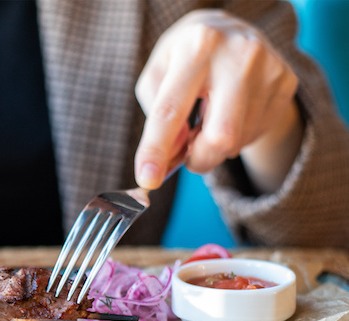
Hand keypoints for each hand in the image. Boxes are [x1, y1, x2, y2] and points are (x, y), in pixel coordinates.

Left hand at [134, 9, 301, 192]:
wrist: (229, 28)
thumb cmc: (183, 57)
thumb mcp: (157, 75)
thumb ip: (157, 116)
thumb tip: (173, 155)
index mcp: (197, 47)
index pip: (171, 110)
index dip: (156, 150)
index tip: (147, 180)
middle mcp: (238, 54)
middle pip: (221, 136)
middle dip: (199, 159)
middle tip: (188, 157)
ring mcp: (268, 68)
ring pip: (238, 140)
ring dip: (217, 145)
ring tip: (210, 117)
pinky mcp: (286, 81)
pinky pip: (257, 133)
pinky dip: (238, 135)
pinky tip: (231, 112)